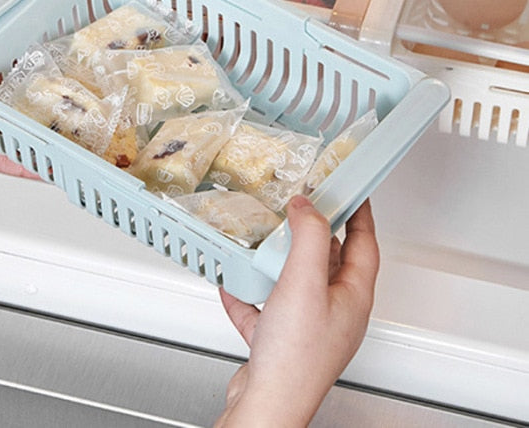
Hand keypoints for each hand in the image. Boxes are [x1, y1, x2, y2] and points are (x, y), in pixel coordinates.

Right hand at [215, 196, 378, 426]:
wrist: (266, 407)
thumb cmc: (295, 357)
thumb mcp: (305, 282)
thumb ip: (309, 238)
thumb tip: (308, 207)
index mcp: (351, 297)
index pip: (364, 244)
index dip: (360, 213)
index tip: (353, 190)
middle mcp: (333, 311)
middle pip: (330, 261)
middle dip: (316, 233)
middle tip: (302, 208)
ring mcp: (307, 327)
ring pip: (296, 283)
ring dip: (280, 261)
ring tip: (265, 241)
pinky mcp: (279, 341)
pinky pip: (265, 308)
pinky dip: (249, 293)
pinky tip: (232, 284)